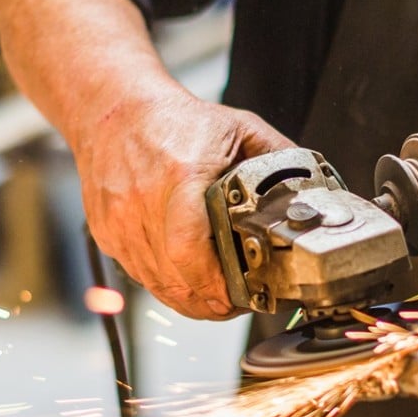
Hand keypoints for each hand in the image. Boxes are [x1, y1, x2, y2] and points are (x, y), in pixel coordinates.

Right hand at [73, 85, 294, 319]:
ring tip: (217, 301)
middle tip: (236, 306)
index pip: (189, 249)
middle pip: (175, 277)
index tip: (238, 296)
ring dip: (189, 300)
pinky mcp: (107, 233)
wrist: (114, 110)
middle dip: (210, 302)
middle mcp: (143, 202)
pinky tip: (187, 284)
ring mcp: (120, 221)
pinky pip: (139, 276)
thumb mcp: (238, 128)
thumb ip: (277, 158)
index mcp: (180, 176)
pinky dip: (165, 286)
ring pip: (157, 284)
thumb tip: (310, 187)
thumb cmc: (174, 119)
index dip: (214, 284)